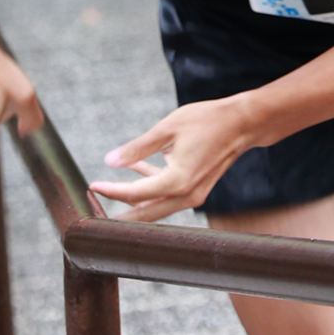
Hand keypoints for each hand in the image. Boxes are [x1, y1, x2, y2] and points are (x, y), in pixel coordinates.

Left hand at [89, 98, 250, 224]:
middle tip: (96, 209)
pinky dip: (151, 185)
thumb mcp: (167, 129)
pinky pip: (168, 195)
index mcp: (177, 182)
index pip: (135, 194)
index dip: (111, 191)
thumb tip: (109, 161)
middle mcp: (186, 195)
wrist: (242, 124)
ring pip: (156, 207)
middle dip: (119, 212)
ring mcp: (194, 196)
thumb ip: (137, 148)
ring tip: (111, 190)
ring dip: (134, 200)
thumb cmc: (206, 121)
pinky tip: (137, 167)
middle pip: (144, 213)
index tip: (92, 187)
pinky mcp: (197, 189)